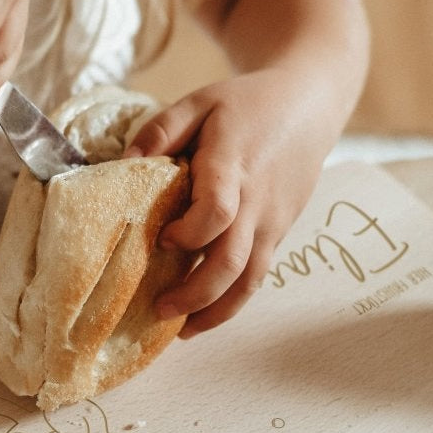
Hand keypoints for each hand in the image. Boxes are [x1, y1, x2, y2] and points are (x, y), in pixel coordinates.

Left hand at [123, 69, 338, 336]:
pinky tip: (207, 312)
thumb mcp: (199, 102)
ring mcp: (273, 221)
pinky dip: (235, 299)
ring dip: (217, 310)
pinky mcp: (280, 231)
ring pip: (251, 279)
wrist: (308, 105)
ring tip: (182, 329)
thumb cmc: (246, 104)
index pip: (216, 213)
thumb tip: (124, 163)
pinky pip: (259, 274)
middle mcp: (257, 202)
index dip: (188, 235)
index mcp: (233, 166)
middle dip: (196, 294)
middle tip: (159, 310)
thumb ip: (161, 131)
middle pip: (233, 261)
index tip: (160, 240)